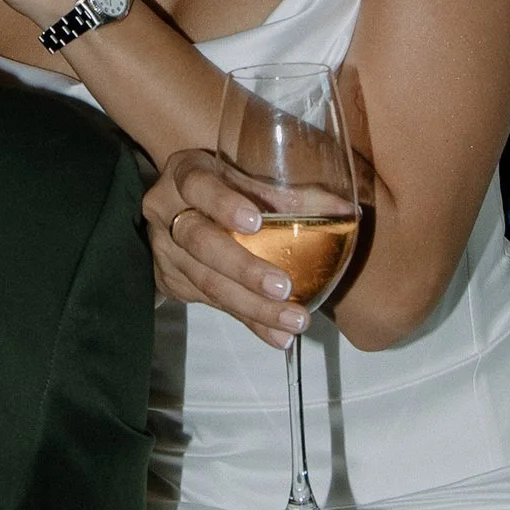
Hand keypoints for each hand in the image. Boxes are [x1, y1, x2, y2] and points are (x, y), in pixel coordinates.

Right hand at [145, 149, 305, 346]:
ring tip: (294, 319)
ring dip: (253, 306)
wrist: (183, 207)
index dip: (223, 203)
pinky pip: (213, 304)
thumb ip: (290, 195)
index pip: (198, 186)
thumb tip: (344, 211)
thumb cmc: (228, 186)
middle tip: (283, 286)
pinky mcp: (172, 281)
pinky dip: (249, 321)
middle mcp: (166, 212)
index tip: (254, 221)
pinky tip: (278, 335)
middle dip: (244, 268)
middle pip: (200, 242)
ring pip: (207, 282)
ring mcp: (165, 250)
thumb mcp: (249, 179)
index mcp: (186, 174)